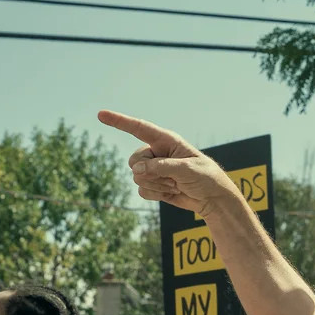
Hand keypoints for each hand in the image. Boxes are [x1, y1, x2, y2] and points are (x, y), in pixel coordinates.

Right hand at [97, 110, 239, 217]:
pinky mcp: (154, 184)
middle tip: (174, 177)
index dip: (119, 121)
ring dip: (157, 185)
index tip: (101, 114)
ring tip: (177, 184)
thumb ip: (161, 167)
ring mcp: (154, 169)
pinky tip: (172, 193)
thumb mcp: (187, 169)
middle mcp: (158, 153)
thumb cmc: (206, 178)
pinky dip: (156, 194)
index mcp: (167, 141)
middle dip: (150, 172)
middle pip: (135, 160)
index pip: (139, 128)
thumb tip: (137, 170)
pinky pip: (142, 190)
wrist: (213, 199)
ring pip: (137, 177)